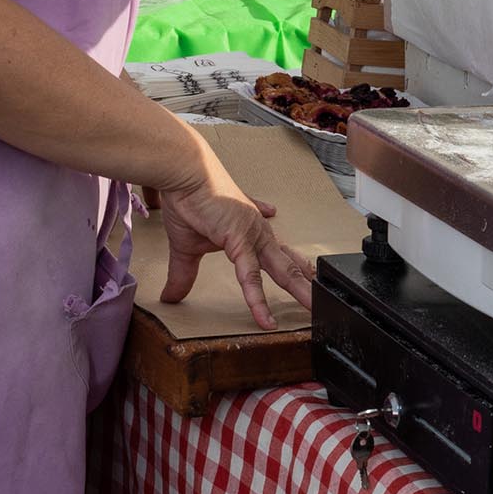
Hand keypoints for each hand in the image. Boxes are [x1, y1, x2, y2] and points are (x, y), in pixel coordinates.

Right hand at [156, 139, 314, 330]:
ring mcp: (254, 236)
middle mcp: (259, 233)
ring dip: (298, 291)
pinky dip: (257, 299)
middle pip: (289, 263)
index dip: (295, 266)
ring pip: (282, 270)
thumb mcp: (186, 247)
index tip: (309, 276)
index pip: (280, 253)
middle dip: (306, 283)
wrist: (185, 175)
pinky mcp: (240, 239)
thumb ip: (185, 273)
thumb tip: (171, 296)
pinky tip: (264, 318)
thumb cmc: (190, 200)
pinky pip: (251, 276)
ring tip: (311, 309)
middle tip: (320, 300)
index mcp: (252, 232)